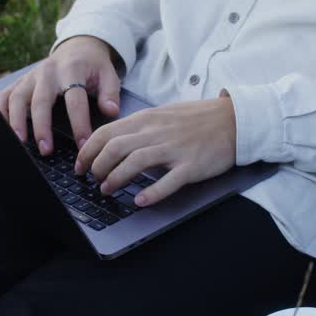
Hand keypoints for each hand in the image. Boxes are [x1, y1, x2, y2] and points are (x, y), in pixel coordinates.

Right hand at [0, 35, 121, 155]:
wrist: (77, 47)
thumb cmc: (92, 67)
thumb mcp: (109, 74)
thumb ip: (110, 93)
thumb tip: (110, 112)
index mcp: (71, 70)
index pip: (75, 99)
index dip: (79, 123)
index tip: (83, 145)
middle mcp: (47, 72)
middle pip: (41, 100)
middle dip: (42, 126)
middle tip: (46, 150)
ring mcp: (30, 76)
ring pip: (18, 98)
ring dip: (17, 121)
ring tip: (20, 142)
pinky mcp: (19, 82)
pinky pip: (4, 96)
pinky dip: (0, 112)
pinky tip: (3, 130)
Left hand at [74, 96, 236, 206]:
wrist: (235, 120)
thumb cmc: (198, 119)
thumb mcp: (163, 114)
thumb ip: (139, 126)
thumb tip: (113, 140)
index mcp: (148, 119)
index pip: (106, 132)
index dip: (88, 151)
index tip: (80, 165)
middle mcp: (157, 132)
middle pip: (115, 148)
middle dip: (97, 166)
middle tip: (92, 180)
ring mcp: (175, 149)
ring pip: (135, 162)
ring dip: (116, 178)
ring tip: (106, 190)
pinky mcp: (192, 165)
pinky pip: (168, 181)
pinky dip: (152, 193)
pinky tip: (140, 202)